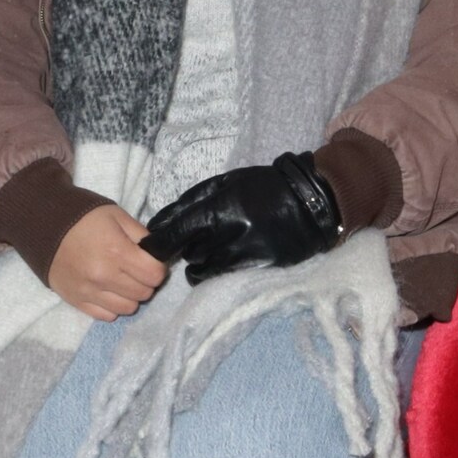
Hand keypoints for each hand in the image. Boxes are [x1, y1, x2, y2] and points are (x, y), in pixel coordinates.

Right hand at [47, 206, 170, 319]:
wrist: (42, 226)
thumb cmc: (84, 217)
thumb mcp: (117, 215)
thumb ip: (141, 235)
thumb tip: (156, 253)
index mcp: (117, 251)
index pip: (155, 275)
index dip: (158, 267)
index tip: (150, 261)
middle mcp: (104, 276)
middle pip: (144, 293)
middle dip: (145, 281)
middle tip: (136, 269)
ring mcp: (89, 292)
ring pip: (128, 308)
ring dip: (130, 295)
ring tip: (122, 281)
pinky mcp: (76, 301)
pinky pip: (106, 316)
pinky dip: (112, 306)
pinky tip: (107, 290)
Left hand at [140, 153, 343, 279]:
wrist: (309, 203)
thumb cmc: (263, 187)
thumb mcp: (225, 182)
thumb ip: (190, 202)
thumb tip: (157, 223)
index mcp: (221, 207)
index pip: (178, 231)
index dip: (159, 242)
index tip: (148, 247)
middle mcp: (231, 232)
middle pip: (190, 251)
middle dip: (183, 248)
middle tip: (185, 242)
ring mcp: (245, 252)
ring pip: (204, 267)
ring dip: (197, 262)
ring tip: (202, 252)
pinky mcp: (257, 266)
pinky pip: (222, 275)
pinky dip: (212, 271)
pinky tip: (214, 263)